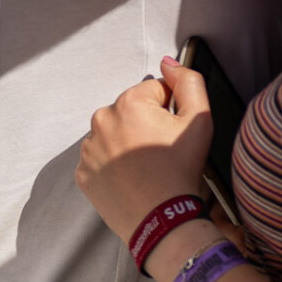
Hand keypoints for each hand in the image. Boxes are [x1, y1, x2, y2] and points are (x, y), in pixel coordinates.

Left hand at [76, 57, 212, 242]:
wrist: (161, 220)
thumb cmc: (180, 172)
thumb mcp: (199, 120)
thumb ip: (189, 82)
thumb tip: (169, 62)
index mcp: (128, 103)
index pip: (154, 91)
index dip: (170, 110)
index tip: (173, 133)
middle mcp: (100, 120)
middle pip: (131, 111)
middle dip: (146, 125)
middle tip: (162, 153)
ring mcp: (88, 148)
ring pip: (114, 134)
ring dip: (128, 144)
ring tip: (147, 168)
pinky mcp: (82, 172)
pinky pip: (101, 159)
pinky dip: (114, 165)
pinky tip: (131, 178)